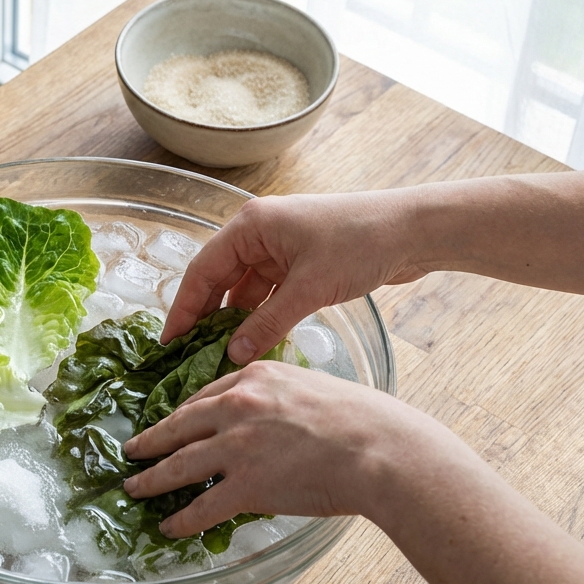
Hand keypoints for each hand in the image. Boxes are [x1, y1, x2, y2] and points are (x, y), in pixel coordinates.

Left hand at [121, 361, 466, 537]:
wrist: (381, 450)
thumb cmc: (362, 420)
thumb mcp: (311, 387)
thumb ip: (281, 398)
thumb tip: (272, 420)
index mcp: (254, 375)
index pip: (204, 395)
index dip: (181, 415)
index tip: (168, 424)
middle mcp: (236, 405)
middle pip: (178, 426)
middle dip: (150, 442)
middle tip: (131, 451)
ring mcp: (237, 446)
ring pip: (178, 465)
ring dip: (151, 480)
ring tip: (133, 488)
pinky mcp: (245, 485)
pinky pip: (200, 506)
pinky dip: (180, 519)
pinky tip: (168, 526)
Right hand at [162, 191, 426, 362]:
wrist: (414, 230)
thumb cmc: (360, 243)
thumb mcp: (309, 288)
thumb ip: (267, 323)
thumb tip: (233, 355)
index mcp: (251, 225)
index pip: (202, 270)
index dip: (183, 308)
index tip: (169, 343)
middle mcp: (259, 233)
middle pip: (218, 280)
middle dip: (204, 317)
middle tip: (187, 355)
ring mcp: (279, 249)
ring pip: (243, 291)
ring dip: (234, 322)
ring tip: (218, 357)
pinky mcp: (299, 265)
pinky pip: (267, 295)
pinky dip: (260, 318)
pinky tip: (253, 345)